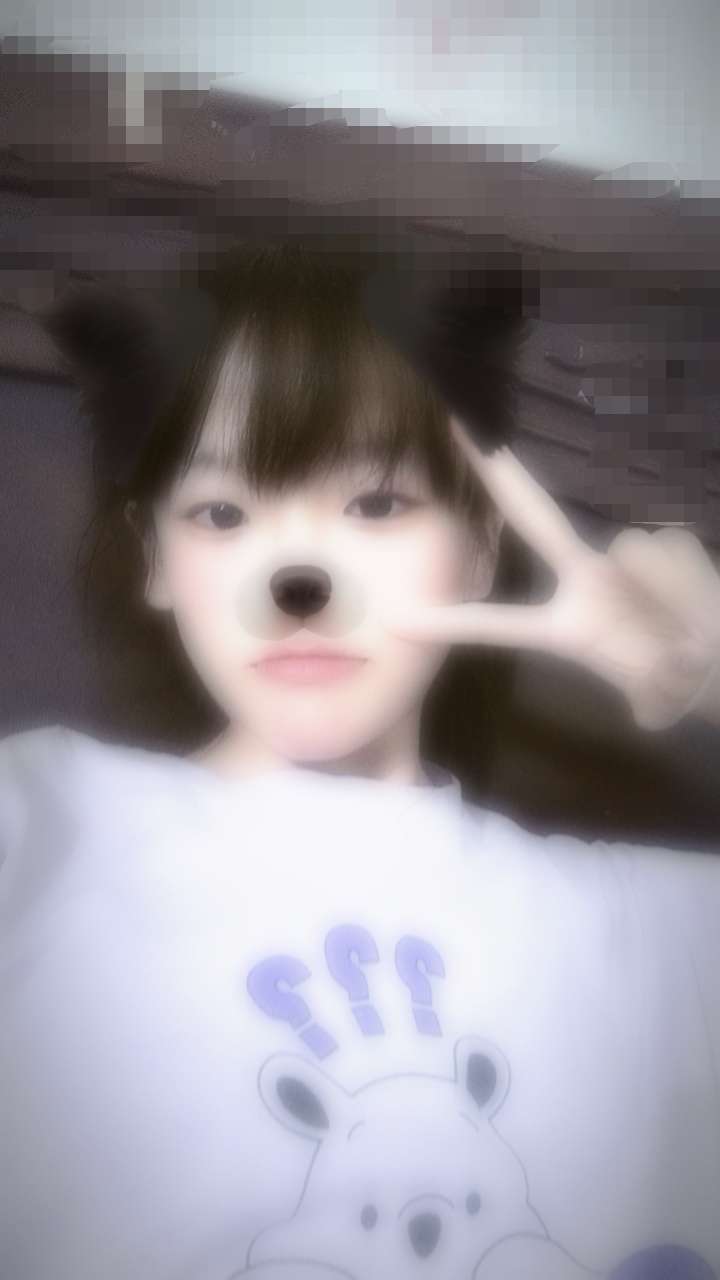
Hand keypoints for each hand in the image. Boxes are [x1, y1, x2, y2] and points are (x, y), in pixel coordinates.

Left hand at [382, 416, 719, 731]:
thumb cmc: (669, 675)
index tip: (399, 618)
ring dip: (666, 591)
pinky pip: (675, 551)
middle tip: (455, 425)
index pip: (499, 624)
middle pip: (532, 516)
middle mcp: (587, 574)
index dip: (453, 624)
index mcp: (565, 623)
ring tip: (684, 622)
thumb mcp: (656, 697)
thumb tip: (660, 696)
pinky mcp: (663, 536)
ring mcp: (624, 549)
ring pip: (637, 553)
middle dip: (495, 472)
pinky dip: (691, 580)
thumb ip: (653, 695)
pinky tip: (696, 598)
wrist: (715, 656)